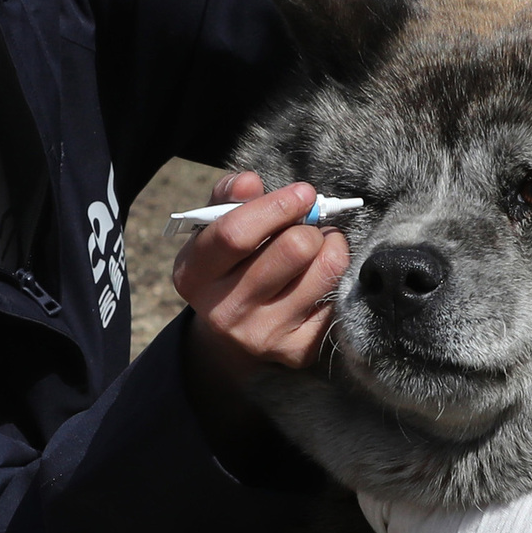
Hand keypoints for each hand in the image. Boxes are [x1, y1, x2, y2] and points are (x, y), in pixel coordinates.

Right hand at [173, 171, 348, 369]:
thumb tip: (250, 182)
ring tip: (319, 245)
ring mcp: (263, 335)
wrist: (232, 336)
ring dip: (331, 247)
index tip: (304, 192)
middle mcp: (225, 310)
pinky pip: (337, 296)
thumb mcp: (214, 231)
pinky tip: (321, 274)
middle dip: (310, 226)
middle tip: (310, 223)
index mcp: (194, 275)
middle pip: (292, 250)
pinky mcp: (297, 350)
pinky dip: (337, 276)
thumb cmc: (230, 265)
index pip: (236, 233)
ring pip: (323, 271)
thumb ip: (228, 200)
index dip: (277, 206)